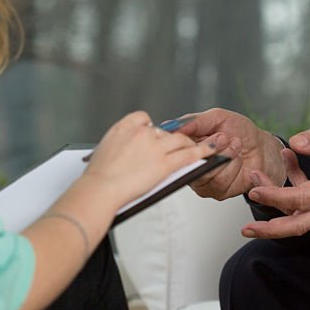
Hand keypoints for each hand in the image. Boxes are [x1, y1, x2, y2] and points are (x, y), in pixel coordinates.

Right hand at [82, 111, 213, 209]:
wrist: (98, 190)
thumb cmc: (97, 176)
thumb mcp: (104, 148)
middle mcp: (142, 133)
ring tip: (198, 146)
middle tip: (177, 145)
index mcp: (125, 126)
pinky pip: (188, 154)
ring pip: (180, 140)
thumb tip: (129, 145)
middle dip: (172, 138)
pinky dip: (203, 151)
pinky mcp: (164, 163)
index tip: (153, 137)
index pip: (144, 119)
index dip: (151, 130)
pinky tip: (211, 151)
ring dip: (191, 142)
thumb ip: (120, 141)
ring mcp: (154, 147)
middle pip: (164, 131)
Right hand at [176, 108, 287, 199]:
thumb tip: (171, 125)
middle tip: (223, 137)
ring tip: (235, 146)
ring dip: (225, 156)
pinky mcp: (217, 191)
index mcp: (187, 146)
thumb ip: (194, 121)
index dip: (186, 142)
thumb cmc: (240, 131)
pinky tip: (238, 159)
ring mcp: (203, 180)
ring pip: (205, 173)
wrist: (262, 148)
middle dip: (211, 147)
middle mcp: (192, 165)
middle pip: (188, 162)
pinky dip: (233, 167)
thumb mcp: (217, 117)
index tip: (204, 133)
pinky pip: (219, 182)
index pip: (173, 148)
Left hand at [242, 122, 309, 238]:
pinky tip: (288, 159)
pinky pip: (307, 200)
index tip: (255, 189)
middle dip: (270, 229)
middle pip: (298, 225)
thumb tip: (295, 143)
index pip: (300, 199)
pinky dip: (294, 184)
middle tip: (247, 229)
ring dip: (277, 200)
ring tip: (258, 179)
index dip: (275, 196)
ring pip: (300, 214)